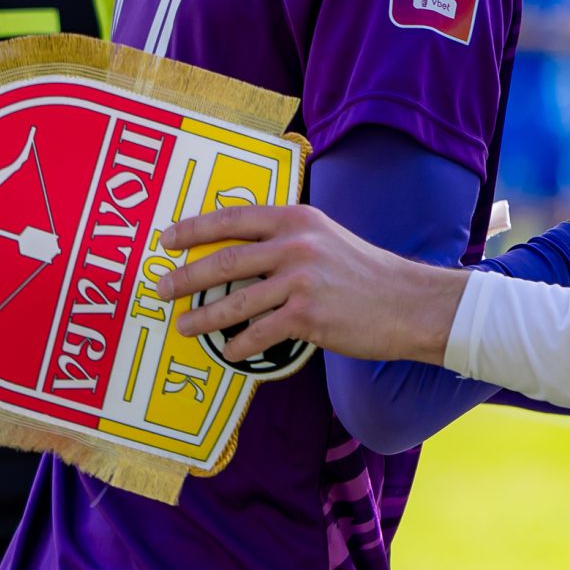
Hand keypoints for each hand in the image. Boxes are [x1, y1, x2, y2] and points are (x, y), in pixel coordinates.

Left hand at [158, 204, 464, 364]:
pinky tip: (229, 351)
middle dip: (185, 277)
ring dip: (203, 318)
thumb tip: (242, 253)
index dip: (195, 228)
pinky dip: (239, 345)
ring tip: (183, 326)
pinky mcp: (308, 317)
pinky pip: (258, 334)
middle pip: (224, 260)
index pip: (234, 218)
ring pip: (235, 301)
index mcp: (298, 219)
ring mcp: (301, 282)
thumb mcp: (328, 238)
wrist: (409, 303)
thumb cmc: (368, 274)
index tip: (166, 239)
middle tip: (160, 288)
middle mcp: (297, 246)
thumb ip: (290, 239)